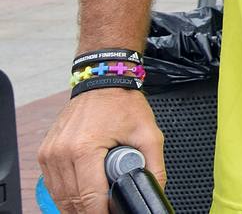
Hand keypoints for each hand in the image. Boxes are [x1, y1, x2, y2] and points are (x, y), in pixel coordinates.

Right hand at [38, 90, 164, 213]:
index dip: (101, 212)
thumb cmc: (123, 104)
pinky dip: (66, 194)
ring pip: (60, 196)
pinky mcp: (45, 153)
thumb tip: (154, 190)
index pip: (89, 197)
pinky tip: (82, 196)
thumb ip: (154, 166)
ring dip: (77, 206)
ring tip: (98, 205)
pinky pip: (53, 185)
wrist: (103, 81)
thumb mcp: (149, 133)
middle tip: (108, 210)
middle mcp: (61, 152)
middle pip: (73, 200)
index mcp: (84, 148)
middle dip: (91, 211)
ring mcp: (50, 153)